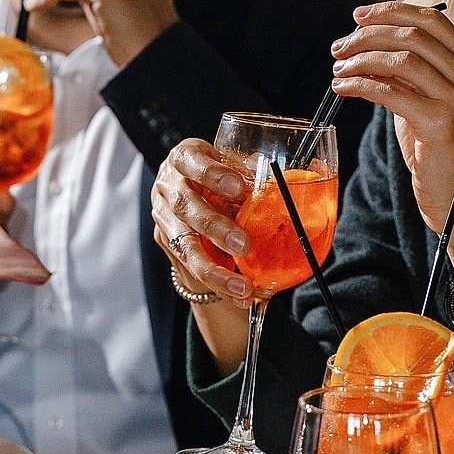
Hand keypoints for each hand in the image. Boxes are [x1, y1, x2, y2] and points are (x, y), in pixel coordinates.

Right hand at [149, 137, 252, 304]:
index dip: (210, 173)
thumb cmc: (218, 174)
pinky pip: (191, 267)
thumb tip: (289, 178)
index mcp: (183, 159)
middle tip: (243, 244)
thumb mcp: (232, 164)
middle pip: (185, 207)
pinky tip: (238, 294)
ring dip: (214, 270)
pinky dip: (218, 282)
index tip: (237, 186)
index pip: (189, 160)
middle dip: (214, 227)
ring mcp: (164, 217)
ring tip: (242, 286)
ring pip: (184, 246)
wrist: (195, 192)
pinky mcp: (168, 243)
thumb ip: (250, 171)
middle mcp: (168, 187)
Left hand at [329, 1, 453, 274]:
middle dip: (369, 34)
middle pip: (414, 33)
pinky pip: (390, 90)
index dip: (393, 11)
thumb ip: (414, 79)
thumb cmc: (446, 161)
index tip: (360, 17)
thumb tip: (373, 53)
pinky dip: (360, 84)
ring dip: (360, 58)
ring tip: (337, 69)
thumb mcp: (433, 109)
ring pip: (401, 58)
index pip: (433, 21)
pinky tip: (343, 88)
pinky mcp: (441, 123)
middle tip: (339, 46)